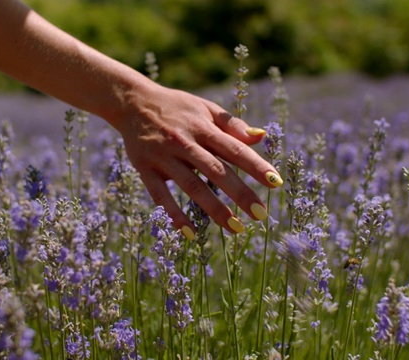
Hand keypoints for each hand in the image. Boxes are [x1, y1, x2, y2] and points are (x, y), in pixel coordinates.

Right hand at [113, 82, 282, 237]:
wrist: (132, 102)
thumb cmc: (176, 107)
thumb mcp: (204, 108)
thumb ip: (231, 124)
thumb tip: (261, 137)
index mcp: (203, 127)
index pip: (235, 149)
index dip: (256, 166)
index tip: (275, 183)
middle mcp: (185, 142)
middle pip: (217, 171)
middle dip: (240, 193)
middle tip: (261, 215)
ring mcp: (164, 156)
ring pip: (192, 186)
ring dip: (215, 209)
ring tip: (236, 228)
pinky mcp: (145, 168)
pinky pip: (161, 195)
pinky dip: (175, 214)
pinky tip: (191, 233)